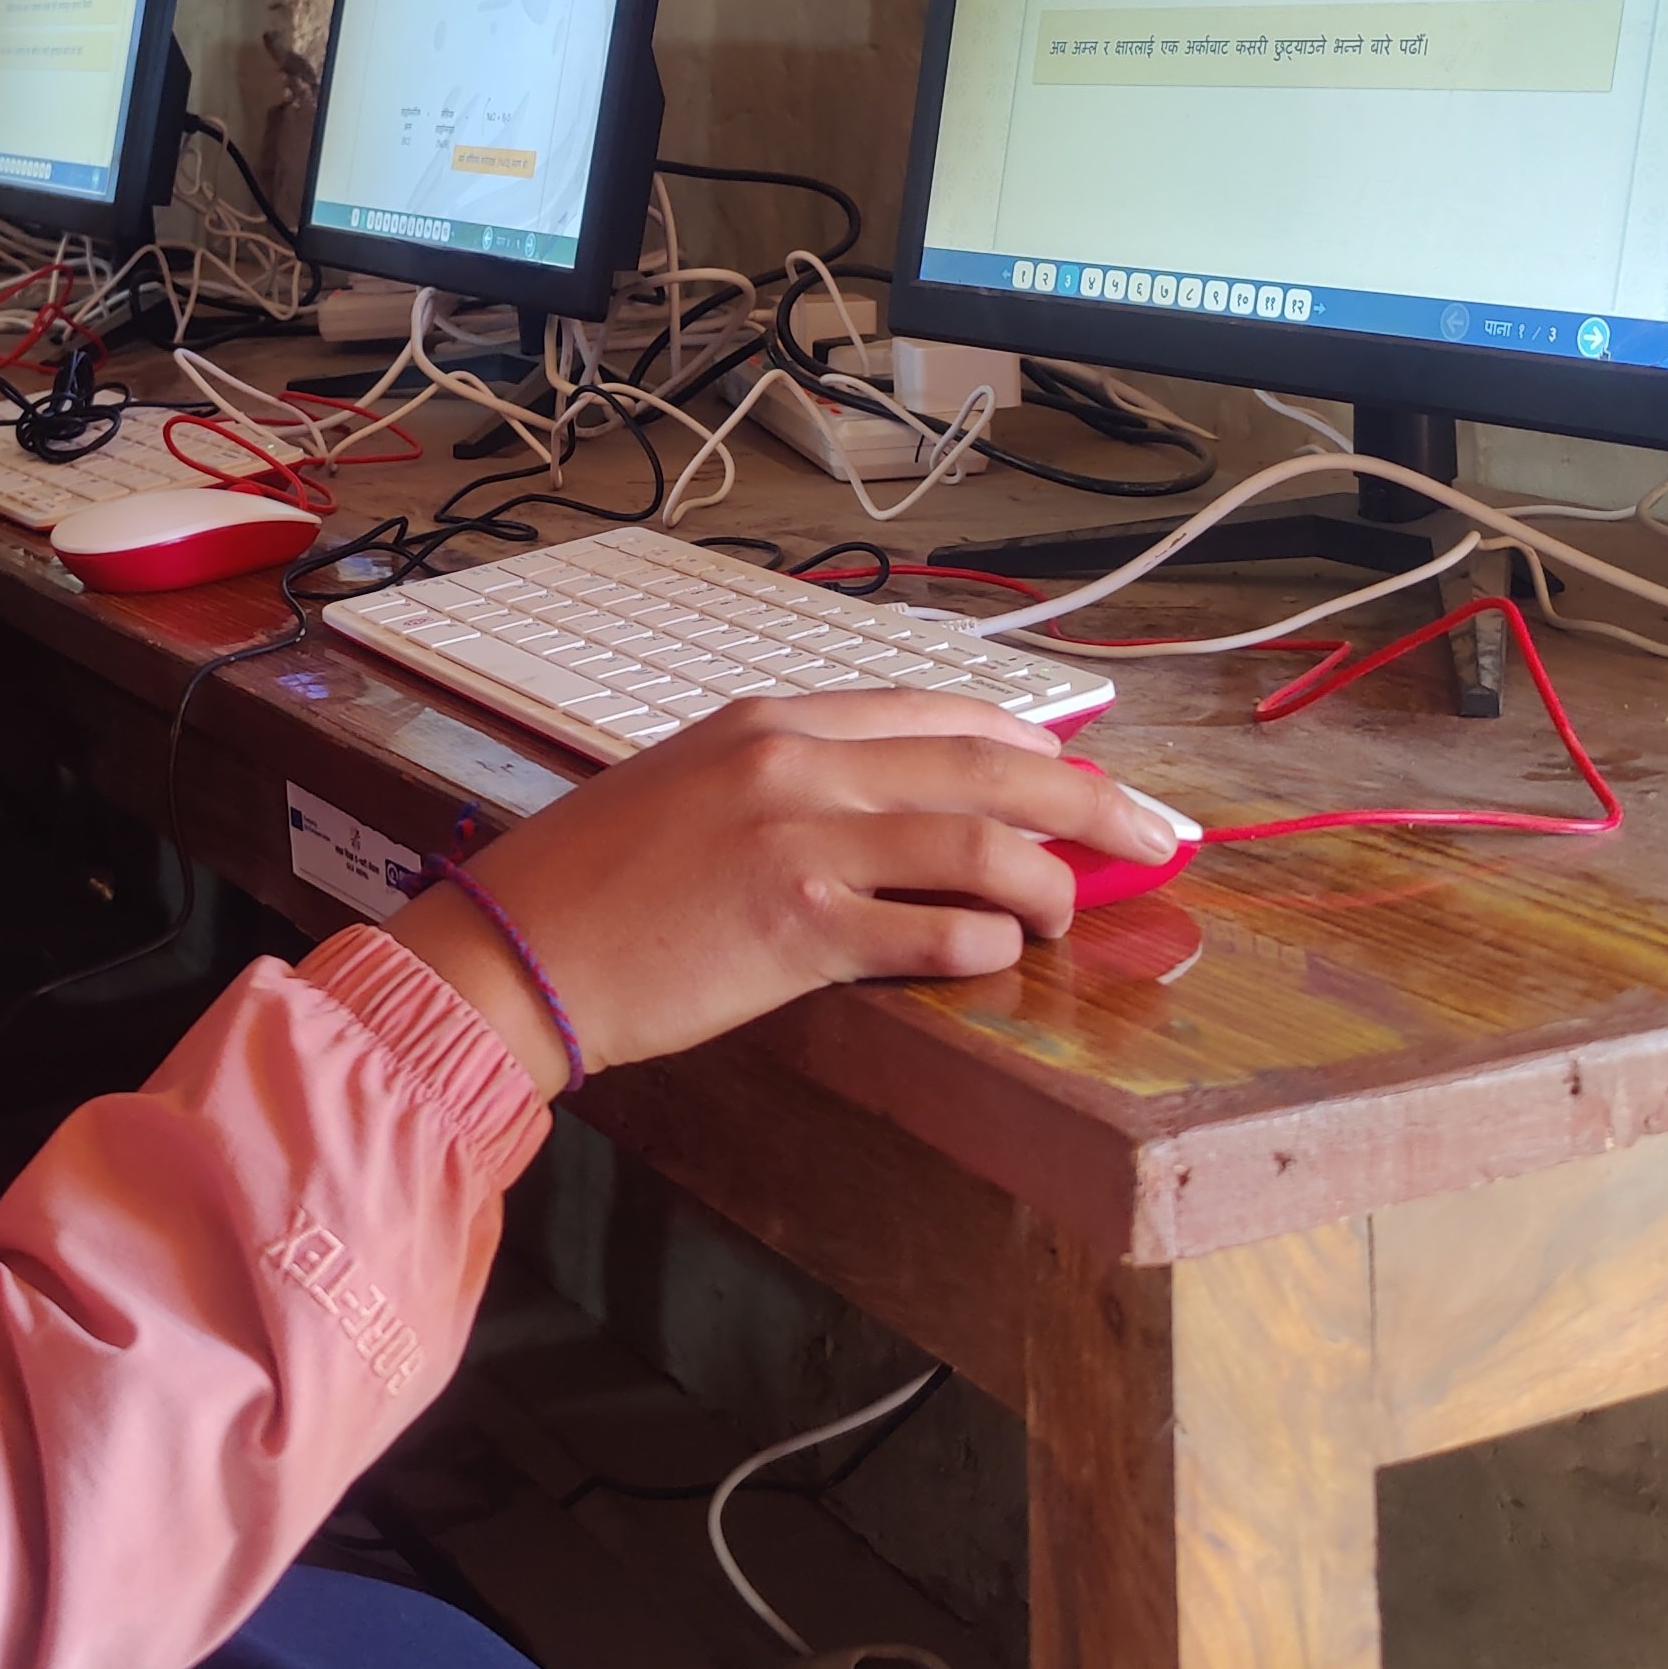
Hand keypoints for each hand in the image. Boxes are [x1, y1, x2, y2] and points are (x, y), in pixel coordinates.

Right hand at [388, 693, 1193, 1100]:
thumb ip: (791, 779)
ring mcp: (797, 840)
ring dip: (1048, 881)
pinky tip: (994, 955)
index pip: (939, 713)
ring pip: (976, 844)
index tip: (1084, 778)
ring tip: (1069, 912)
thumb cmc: (595, 881)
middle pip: (986, 767)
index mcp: (772, 719)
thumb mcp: (690, 785)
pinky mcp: (795, 927)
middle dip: (1089, 803)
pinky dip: (980, 942)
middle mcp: (794, 763)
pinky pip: (929, 929)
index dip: (1032, 746)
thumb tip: (898, 811)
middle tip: (1153, 836)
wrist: (514, 949)